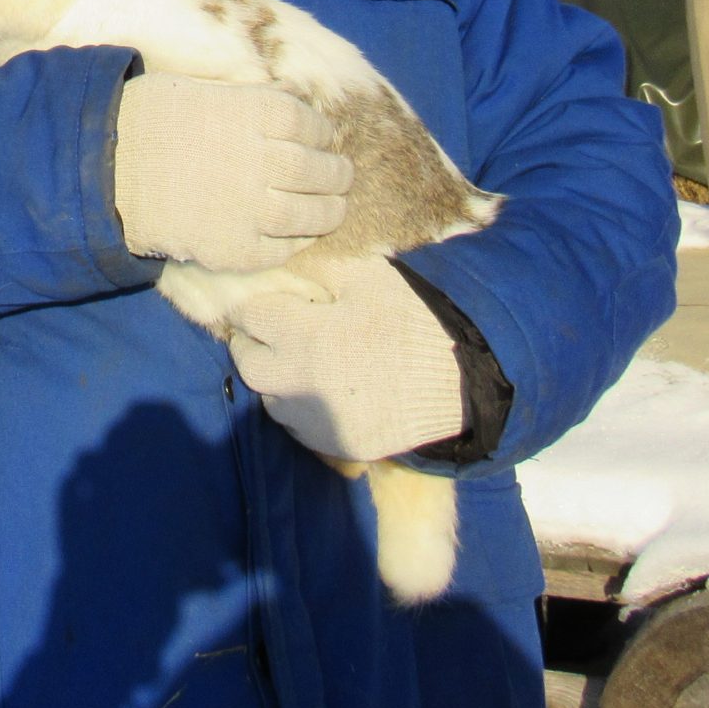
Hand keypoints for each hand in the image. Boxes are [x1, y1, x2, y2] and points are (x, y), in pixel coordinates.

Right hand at [111, 75, 353, 269]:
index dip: (324, 135)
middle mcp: (267, 157)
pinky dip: (297, 242)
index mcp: (260, 112)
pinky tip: (296, 236)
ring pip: (315, 214)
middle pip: (324, 171)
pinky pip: (285, 248)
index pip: (314, 126)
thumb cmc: (146, 121)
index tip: (323, 141)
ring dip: (330, 212)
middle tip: (341, 177)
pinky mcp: (240, 248)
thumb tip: (290, 104)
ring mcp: (256, 206)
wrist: (104, 171)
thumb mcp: (202, 91)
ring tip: (332, 210)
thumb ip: (249, 101)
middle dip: (338, 175)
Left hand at [229, 256, 465, 461]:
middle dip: (252, 343)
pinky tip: (321, 390)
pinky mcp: (336, 445)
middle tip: (269, 331)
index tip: (261, 300)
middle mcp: (300, 383)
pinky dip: (300, 409)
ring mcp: (316, 420)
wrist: (460, 380)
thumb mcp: (366, 277)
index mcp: (304, 336)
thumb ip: (318, 268)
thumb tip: (284, 262)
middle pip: (248, 363)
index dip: (253, 304)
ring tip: (297, 361)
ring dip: (275, 379)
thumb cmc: (412, 319)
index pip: (250, 316)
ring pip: (270, 399)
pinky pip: (299, 428)